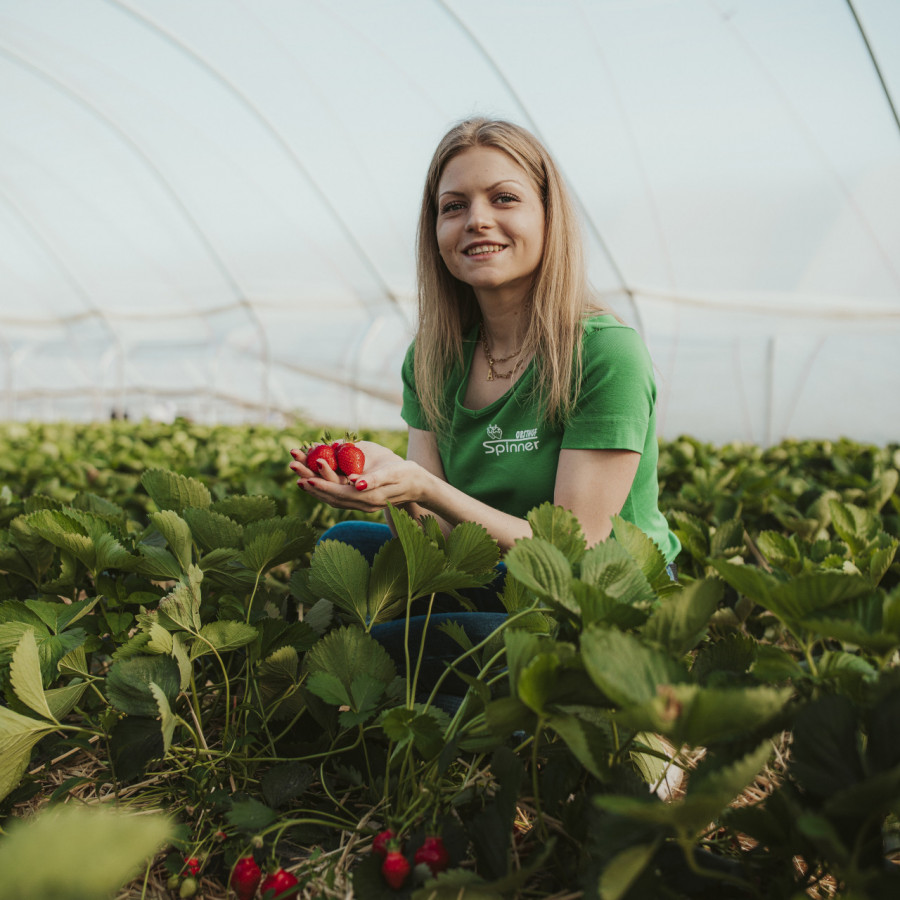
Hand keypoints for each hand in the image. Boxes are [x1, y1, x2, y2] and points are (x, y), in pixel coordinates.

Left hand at [289, 441, 418, 511]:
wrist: (419, 486)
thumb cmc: (407, 475)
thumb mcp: (393, 473)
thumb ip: (374, 480)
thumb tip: (355, 483)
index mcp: (369, 497)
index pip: (339, 494)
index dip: (322, 487)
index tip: (306, 479)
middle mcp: (363, 504)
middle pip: (333, 499)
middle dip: (314, 489)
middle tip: (297, 477)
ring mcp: (363, 505)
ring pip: (334, 500)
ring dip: (318, 491)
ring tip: (301, 481)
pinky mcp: (362, 501)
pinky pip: (340, 499)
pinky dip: (327, 492)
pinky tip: (319, 484)